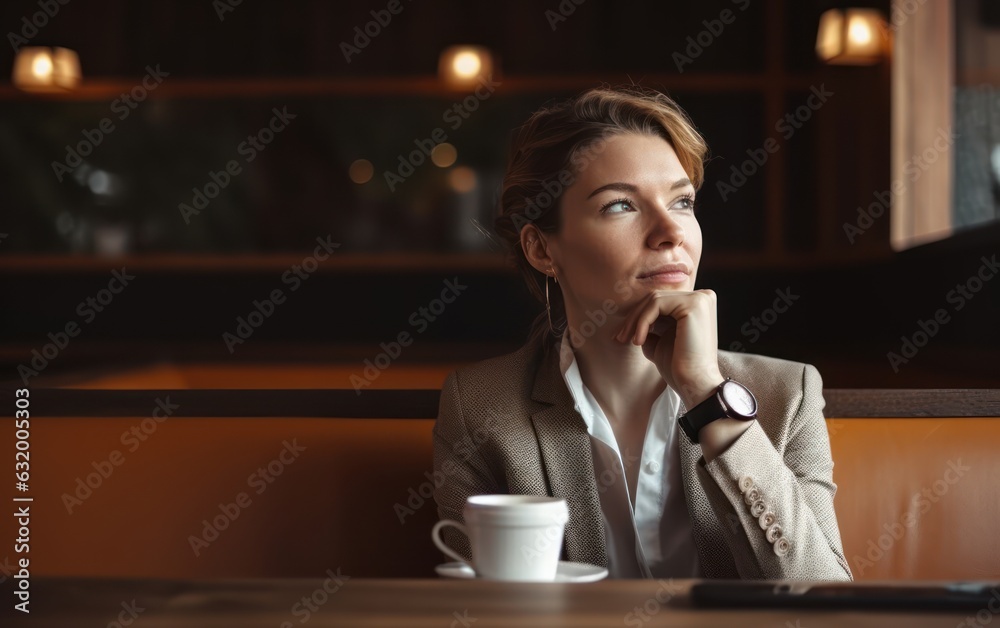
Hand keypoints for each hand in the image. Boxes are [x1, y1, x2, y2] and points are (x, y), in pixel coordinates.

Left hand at [614, 289, 723, 407]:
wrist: (694, 384)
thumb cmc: (679, 367)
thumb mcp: (660, 341)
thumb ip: (651, 326)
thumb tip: (632, 317)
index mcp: (696, 305)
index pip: (660, 302)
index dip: (637, 317)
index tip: (621, 335)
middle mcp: (702, 297)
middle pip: (656, 298)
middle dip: (633, 318)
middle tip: (618, 337)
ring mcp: (700, 299)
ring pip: (654, 300)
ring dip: (635, 321)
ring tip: (627, 340)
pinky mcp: (694, 304)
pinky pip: (656, 305)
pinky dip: (642, 322)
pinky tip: (639, 341)